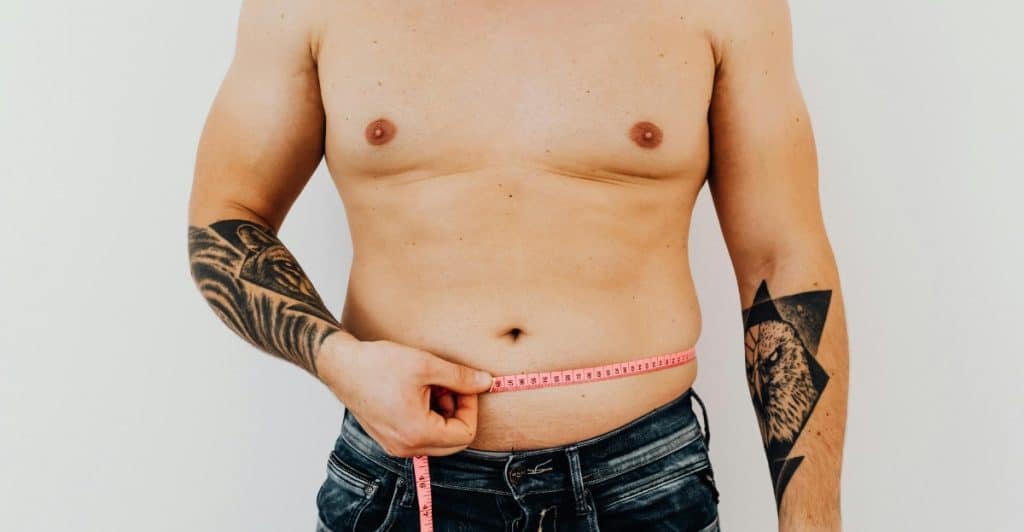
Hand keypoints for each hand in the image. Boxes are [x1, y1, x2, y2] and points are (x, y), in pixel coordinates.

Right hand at [316, 336, 493, 456]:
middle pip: (454, 442)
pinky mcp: (389, 439)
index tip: (463, 385)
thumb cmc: (380, 364)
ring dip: (444, 414)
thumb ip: (461, 378)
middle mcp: (406, 447)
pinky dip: (428, 417)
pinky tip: (419, 393)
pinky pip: (421, 436)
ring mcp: (396, 446)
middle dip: (458, 413)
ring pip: (438, 439)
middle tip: (449, 386)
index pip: (465, 434)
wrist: (342, 366)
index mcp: (418, 433)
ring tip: (431, 386)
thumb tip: (487, 383)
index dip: (470, 408)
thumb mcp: (427, 365)